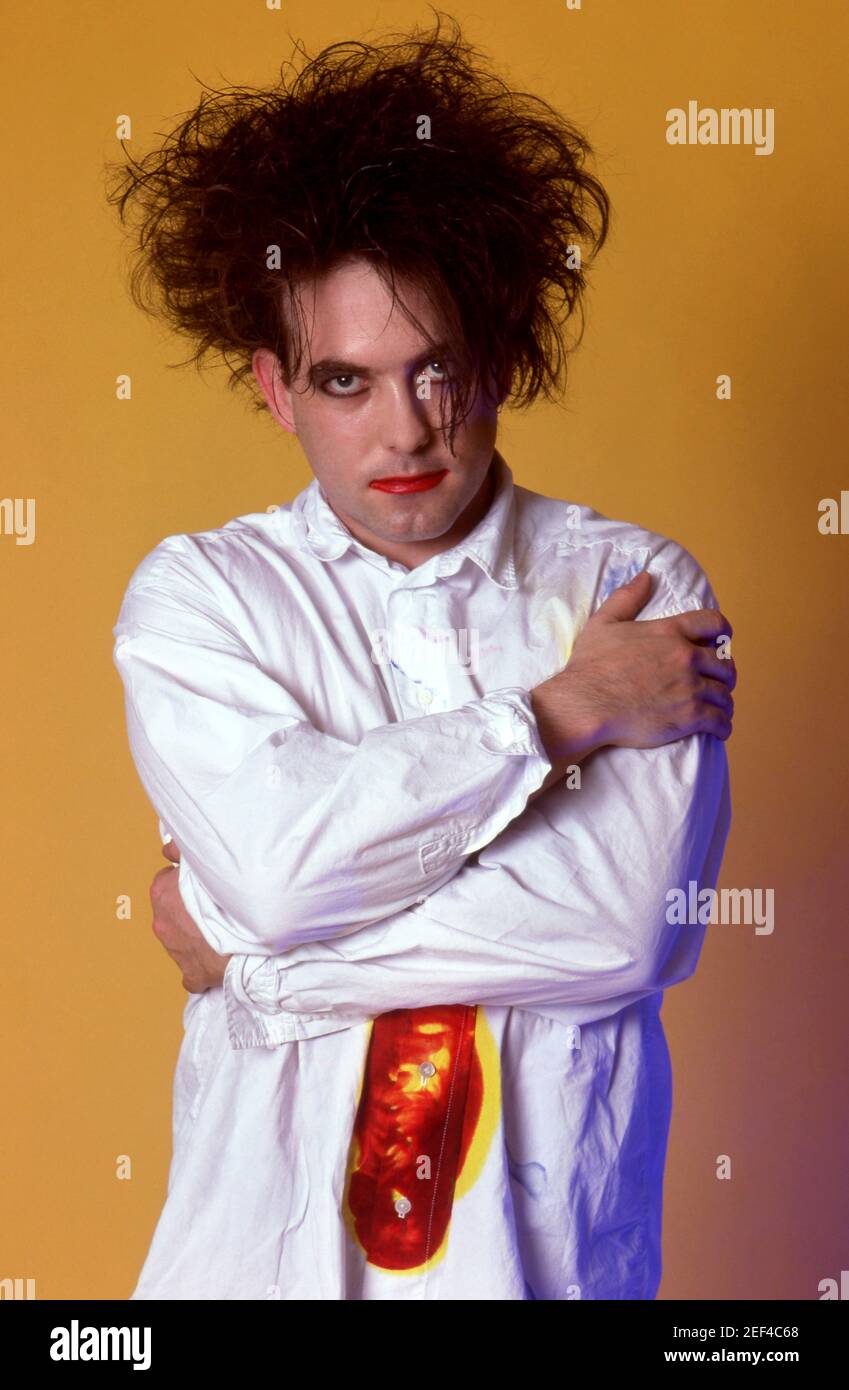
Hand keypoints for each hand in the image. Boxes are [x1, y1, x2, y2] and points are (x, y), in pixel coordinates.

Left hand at [149, 839, 232, 991]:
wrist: (247, 938)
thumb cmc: (229, 901)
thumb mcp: (203, 864)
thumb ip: (182, 852)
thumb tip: (169, 847)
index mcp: (163, 894)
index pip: (165, 880)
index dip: (183, 880)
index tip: (199, 883)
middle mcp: (163, 922)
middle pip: (172, 910)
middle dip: (189, 907)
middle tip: (213, 904)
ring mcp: (175, 950)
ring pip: (181, 938)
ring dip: (196, 932)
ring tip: (221, 926)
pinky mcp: (191, 972)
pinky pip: (192, 969)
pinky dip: (202, 963)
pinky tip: (217, 955)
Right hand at [530, 569, 735, 778]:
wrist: (586, 704)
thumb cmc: (590, 666)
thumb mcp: (603, 623)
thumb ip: (627, 597)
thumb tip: (645, 577)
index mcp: (670, 632)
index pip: (714, 623)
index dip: (723, 632)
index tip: (723, 640)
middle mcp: (686, 657)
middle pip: (724, 662)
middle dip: (724, 673)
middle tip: (717, 681)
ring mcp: (690, 687)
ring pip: (724, 694)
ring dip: (723, 701)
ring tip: (718, 708)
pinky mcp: (689, 716)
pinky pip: (720, 721)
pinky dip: (723, 726)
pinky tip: (719, 730)